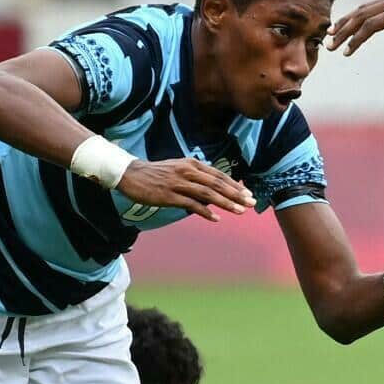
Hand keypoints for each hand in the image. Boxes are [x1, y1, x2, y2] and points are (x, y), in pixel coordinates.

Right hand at [117, 159, 253, 221]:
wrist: (131, 174)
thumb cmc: (157, 173)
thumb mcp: (179, 168)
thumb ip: (197, 177)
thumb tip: (213, 190)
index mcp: (192, 164)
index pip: (219, 175)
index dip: (235, 185)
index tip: (248, 194)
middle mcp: (188, 171)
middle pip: (217, 184)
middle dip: (237, 194)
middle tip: (251, 203)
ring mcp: (179, 183)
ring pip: (208, 194)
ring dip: (226, 203)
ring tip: (240, 211)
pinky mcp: (169, 196)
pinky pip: (191, 204)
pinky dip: (205, 212)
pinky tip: (216, 218)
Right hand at [329, 0, 383, 82]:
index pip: (371, 25)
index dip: (356, 40)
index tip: (346, 54)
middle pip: (361, 14)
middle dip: (343, 30)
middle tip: (328, 47)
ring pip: (364, 8)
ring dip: (347, 21)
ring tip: (331, 35)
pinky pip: (371, 7)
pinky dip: (358, 15)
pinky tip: (350, 25)